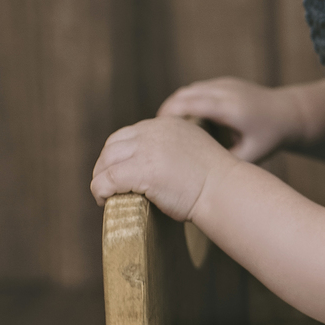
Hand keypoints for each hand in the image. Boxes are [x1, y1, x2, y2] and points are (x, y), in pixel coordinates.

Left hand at [90, 117, 230, 219]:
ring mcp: (147, 150)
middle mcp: (154, 132)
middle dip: (105, 166)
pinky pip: (106, 180)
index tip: (118, 172)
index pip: (129, 135)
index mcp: (167, 124)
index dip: (118, 155)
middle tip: (106, 186)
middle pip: (113, 146)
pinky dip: (100, 190)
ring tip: (104, 195)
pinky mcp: (141, 170)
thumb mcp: (192, 151)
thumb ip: (172, 150)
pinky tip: (104, 200)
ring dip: (100, 179)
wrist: (225, 190)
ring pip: (106, 162)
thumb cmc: (216, 180)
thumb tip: (154, 167)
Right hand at [156, 78, 293, 163]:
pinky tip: (181, 120)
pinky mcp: (225, 83)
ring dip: (175, 106)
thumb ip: (225, 160)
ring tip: (164, 129)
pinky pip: (198, 89)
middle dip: (166, 112)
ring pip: (189, 90)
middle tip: (152, 133)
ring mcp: (225, 84)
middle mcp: (225, 91)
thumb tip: (197, 173)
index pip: (190, 105)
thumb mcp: (250, 154)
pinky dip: (186, 102)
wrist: (292, 113)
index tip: (155, 133)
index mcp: (229, 109)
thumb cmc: (271, 137)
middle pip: (184, 95)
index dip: (169, 117)